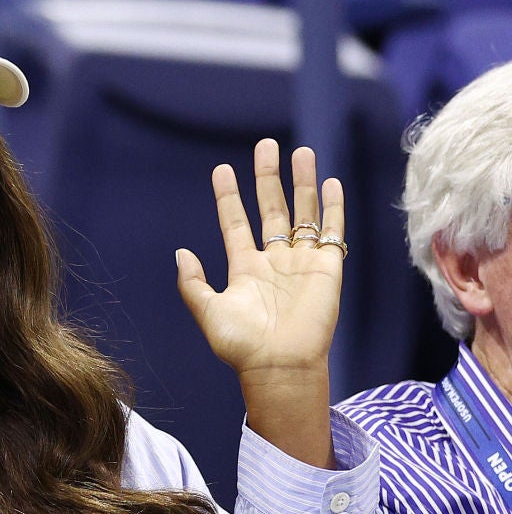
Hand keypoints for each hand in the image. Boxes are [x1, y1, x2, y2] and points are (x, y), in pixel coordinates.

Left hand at [176, 139, 344, 466]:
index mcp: (245, 267)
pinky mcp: (327, 270)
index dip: (228, 197)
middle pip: (271, 208)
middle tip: (265, 146)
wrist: (279, 367)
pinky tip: (330, 183)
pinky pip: (332, 233)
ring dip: (302, 183)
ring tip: (300, 152)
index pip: (235, 222)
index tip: (222, 170)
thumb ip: (193, 283)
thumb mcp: (207, 311)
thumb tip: (181, 252)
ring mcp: (302, 263)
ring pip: (302, 213)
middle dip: (268, 177)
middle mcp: (274, 260)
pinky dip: (332, 208)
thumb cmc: (241, 345)